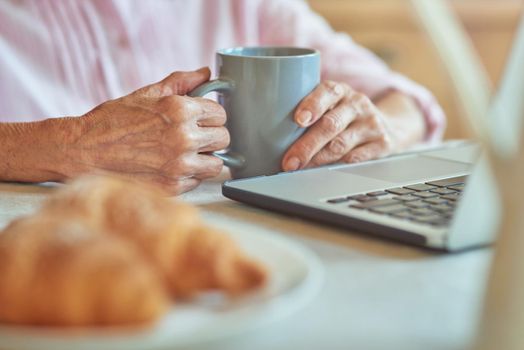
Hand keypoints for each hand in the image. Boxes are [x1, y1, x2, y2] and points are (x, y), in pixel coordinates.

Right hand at [63, 67, 228, 193]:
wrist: (84, 151)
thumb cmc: (113, 121)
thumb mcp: (147, 93)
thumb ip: (181, 82)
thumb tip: (206, 73)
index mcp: (180, 111)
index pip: (221, 114)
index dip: (212, 115)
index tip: (202, 118)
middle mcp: (184, 138)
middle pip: (224, 138)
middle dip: (211, 135)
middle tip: (195, 135)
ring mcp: (179, 166)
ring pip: (216, 164)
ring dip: (205, 158)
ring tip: (186, 153)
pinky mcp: (173, 187)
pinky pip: (197, 181)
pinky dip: (189, 175)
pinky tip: (170, 166)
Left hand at [282, 81, 398, 170]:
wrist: (386, 125)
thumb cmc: (342, 116)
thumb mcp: (329, 105)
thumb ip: (305, 112)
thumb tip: (264, 133)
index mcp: (340, 91)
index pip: (327, 92)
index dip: (312, 105)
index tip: (299, 120)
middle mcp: (357, 105)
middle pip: (330, 125)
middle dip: (307, 145)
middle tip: (289, 161)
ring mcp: (371, 124)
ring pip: (341, 145)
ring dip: (317, 160)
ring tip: (300, 169)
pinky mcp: (382, 144)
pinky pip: (357, 159)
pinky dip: (337, 167)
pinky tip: (323, 172)